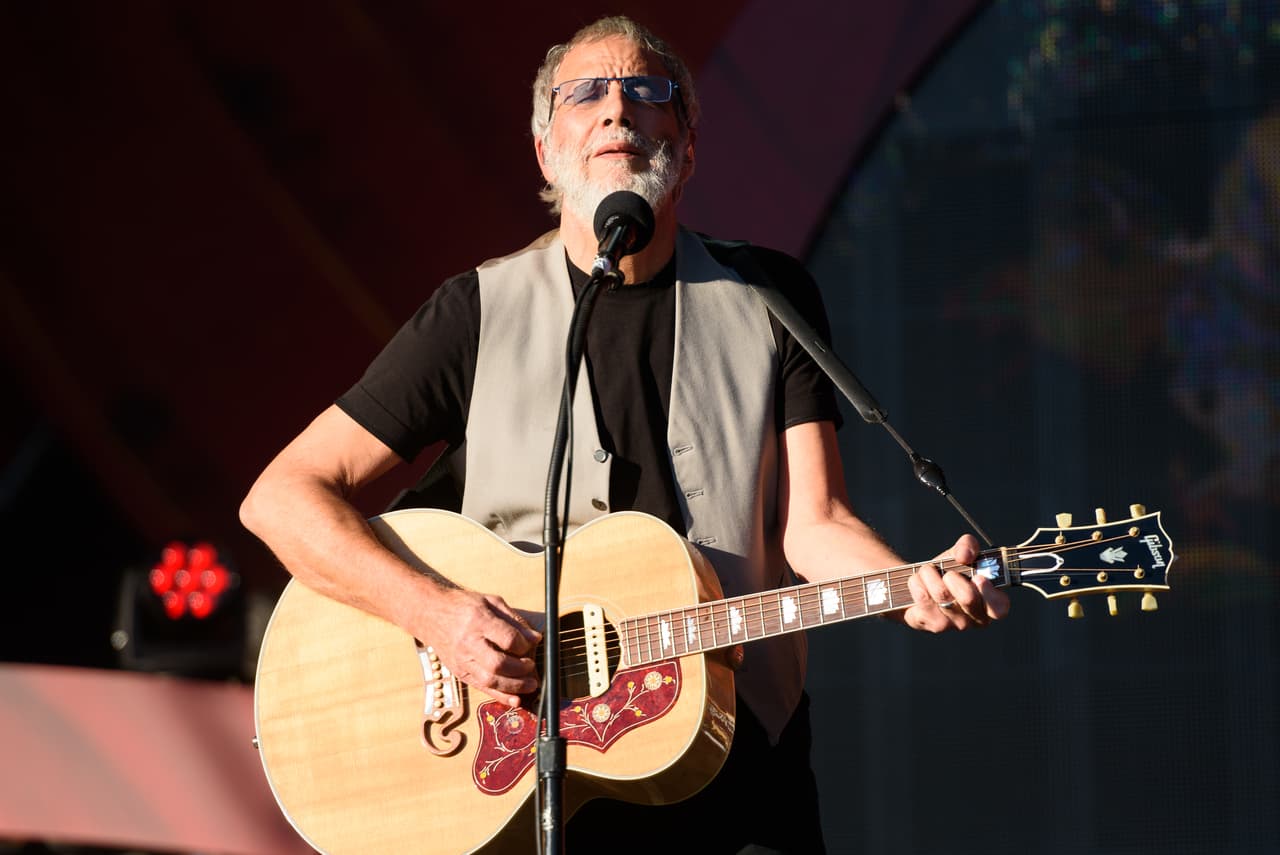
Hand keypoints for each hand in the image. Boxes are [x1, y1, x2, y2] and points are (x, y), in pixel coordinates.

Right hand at [414, 588, 542, 707]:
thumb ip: (515, 620)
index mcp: (478, 621)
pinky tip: (515, 699)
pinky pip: (482, 688)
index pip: (507, 639)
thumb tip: (535, 638)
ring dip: (514, 686)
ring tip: (530, 684)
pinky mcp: (460, 672)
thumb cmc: (463, 606)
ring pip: (490, 680)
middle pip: (498, 664)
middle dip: (521, 669)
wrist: (430, 614)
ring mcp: (462, 660)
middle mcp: (469, 643)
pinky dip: (500, 696)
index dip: (524, 644)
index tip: (532, 643)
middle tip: (531, 665)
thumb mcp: (491, 602)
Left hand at [902, 534, 1009, 631]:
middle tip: (947, 573)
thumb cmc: (948, 571)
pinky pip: (923, 598)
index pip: (999, 607)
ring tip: (928, 571)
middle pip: (968, 599)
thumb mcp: (960, 555)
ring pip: (942, 595)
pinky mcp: (931, 624)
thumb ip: (968, 547)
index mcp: (991, 603)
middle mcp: (975, 618)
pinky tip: (917, 581)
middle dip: (954, 577)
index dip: (989, 593)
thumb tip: (966, 554)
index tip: (978, 577)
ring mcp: (953, 624)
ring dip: (930, 575)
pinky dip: (917, 582)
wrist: (920, 585)